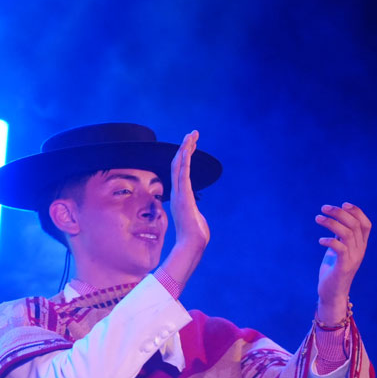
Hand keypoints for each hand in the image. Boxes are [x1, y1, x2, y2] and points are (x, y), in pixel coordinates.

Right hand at [156, 131, 209, 289]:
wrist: (193, 244)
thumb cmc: (196, 236)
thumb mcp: (196, 220)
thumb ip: (195, 214)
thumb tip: (197, 219)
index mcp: (182, 196)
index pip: (182, 172)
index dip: (186, 157)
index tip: (191, 144)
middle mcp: (179, 192)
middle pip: (179, 164)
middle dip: (186, 147)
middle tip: (193, 133)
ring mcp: (180, 193)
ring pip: (180, 165)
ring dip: (186, 149)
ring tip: (192, 135)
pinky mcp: (183, 196)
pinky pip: (183, 174)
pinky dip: (184, 160)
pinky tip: (187, 148)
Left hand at [314, 202, 370, 322]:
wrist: (332, 294)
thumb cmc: (333, 271)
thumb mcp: (339, 251)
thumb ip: (341, 237)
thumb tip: (336, 219)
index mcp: (360, 246)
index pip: (366, 224)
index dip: (357, 212)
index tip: (343, 204)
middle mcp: (359, 251)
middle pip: (354, 224)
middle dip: (339, 213)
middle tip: (323, 208)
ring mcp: (353, 259)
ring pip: (347, 233)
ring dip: (331, 223)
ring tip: (317, 218)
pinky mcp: (343, 267)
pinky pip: (339, 248)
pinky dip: (329, 241)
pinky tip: (320, 240)